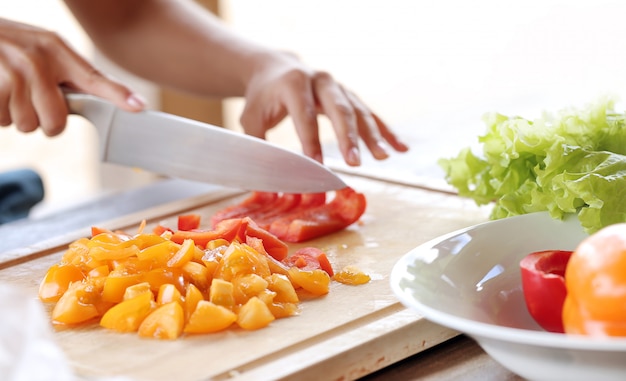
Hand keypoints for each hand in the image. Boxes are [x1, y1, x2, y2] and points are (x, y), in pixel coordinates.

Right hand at [0, 18, 144, 135]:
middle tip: (31, 102)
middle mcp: (39, 60)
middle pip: (57, 121)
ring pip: (28, 125)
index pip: (93, 78)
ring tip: (7, 92)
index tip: (138, 107)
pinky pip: (3, 121)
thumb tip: (93, 106)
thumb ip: (66, 76)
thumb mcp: (40, 51)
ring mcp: (14, 71)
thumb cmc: (7, 48)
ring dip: (15, 117)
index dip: (118, 95)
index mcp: (57, 51)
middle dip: (43, 121)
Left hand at [239, 52, 408, 165]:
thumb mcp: (251, 118)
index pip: (305, 115)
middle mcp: (320, 80)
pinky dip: (386, 131)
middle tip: (355, 162)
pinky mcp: (349, 95)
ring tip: (383, 157)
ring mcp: (338, 86)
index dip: (311, 141)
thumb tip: (265, 183)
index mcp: (294, 83)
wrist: (277, 67)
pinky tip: (401, 148)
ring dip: (373, 136)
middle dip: (348, 137)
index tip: (317, 165)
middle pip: (339, 110)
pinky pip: (370, 114)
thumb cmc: (262, 97)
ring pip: (359, 111)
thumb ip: (259, 146)